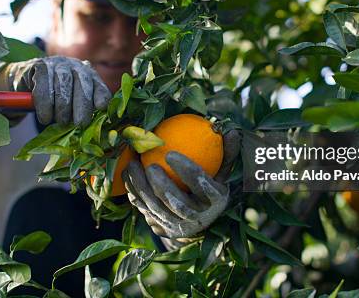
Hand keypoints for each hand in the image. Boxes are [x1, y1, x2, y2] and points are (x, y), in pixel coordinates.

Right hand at [0, 56, 110, 125]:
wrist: (25, 85)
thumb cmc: (53, 99)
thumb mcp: (71, 105)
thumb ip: (82, 110)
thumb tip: (91, 126)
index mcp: (89, 75)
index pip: (98, 86)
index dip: (100, 96)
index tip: (101, 107)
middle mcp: (76, 66)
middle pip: (83, 85)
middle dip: (82, 106)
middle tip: (80, 124)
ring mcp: (58, 64)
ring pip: (64, 85)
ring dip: (63, 107)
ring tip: (60, 121)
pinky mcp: (39, 66)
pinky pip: (43, 86)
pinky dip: (44, 105)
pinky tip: (45, 117)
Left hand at [122, 130, 240, 240]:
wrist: (199, 217)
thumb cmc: (211, 184)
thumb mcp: (222, 170)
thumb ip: (226, 152)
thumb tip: (231, 131)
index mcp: (215, 201)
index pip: (203, 186)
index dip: (188, 171)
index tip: (171, 153)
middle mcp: (197, 218)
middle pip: (178, 205)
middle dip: (163, 187)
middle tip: (150, 166)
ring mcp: (178, 226)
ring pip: (157, 209)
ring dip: (142, 188)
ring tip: (133, 166)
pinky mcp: (161, 227)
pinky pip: (144, 209)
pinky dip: (134, 192)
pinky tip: (127, 173)